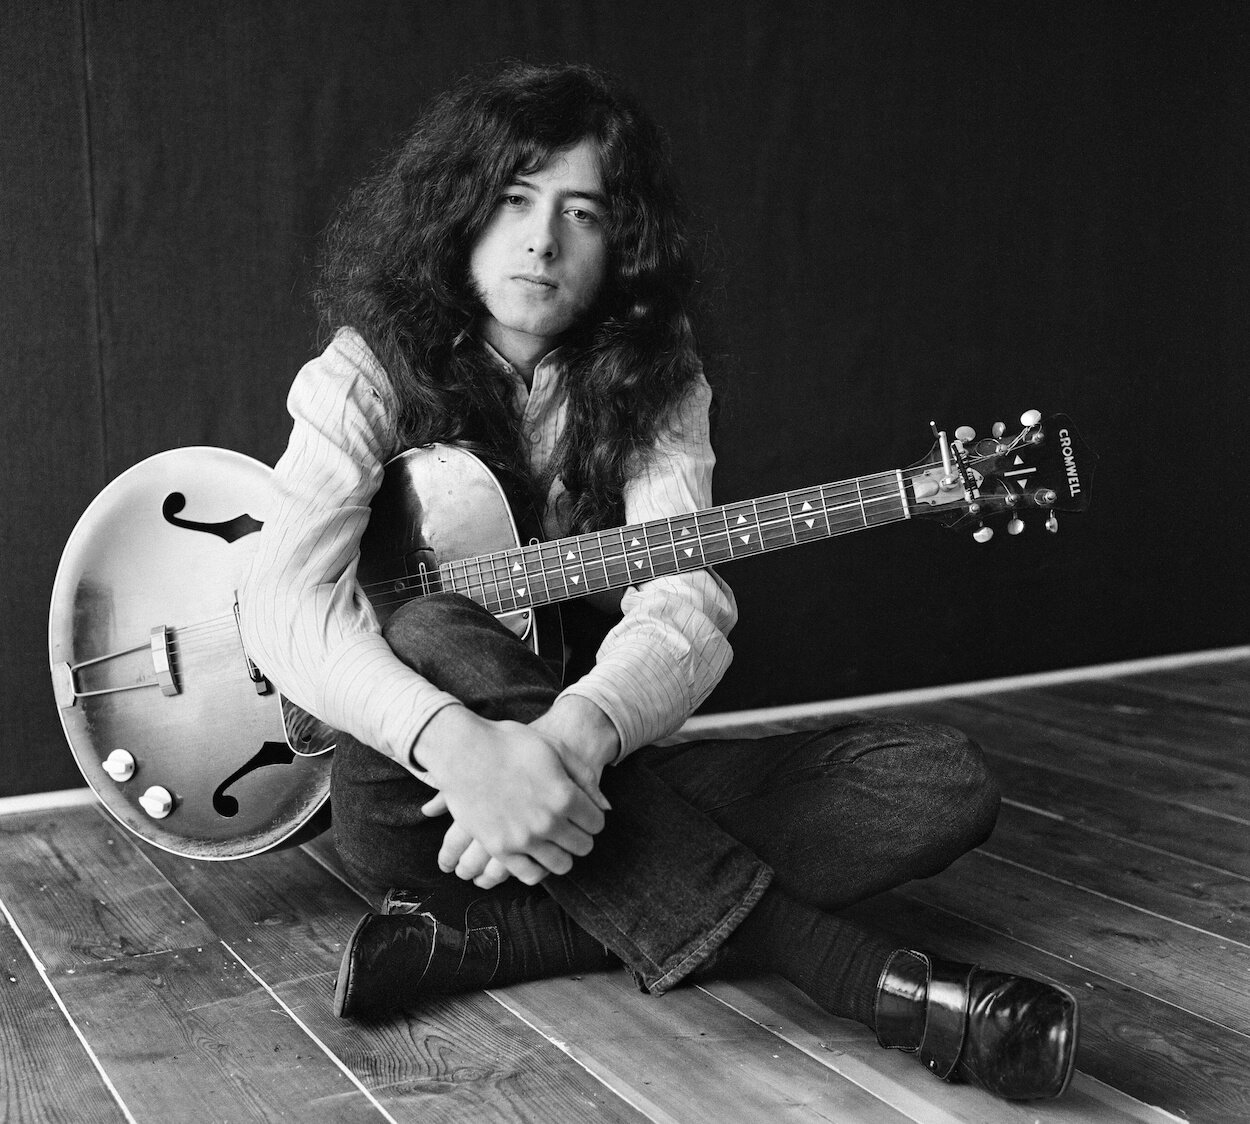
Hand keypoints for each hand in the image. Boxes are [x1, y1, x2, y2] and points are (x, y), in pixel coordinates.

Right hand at [412, 705, 611, 885]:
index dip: (593, 817)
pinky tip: (536, 853)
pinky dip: (539, 868)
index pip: (597, 823)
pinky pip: (531, 875)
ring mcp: (523, 839)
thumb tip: (605, 808)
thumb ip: (585, 777)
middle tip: (570, 826)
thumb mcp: (555, 748)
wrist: (463, 751)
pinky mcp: (500, 849)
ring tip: (554, 840)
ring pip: (561, 865)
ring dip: (563, 853)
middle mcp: (548, 822)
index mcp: (565, 795)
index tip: (584, 812)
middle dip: (581, 836)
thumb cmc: (510, 744)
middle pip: (583, 846)